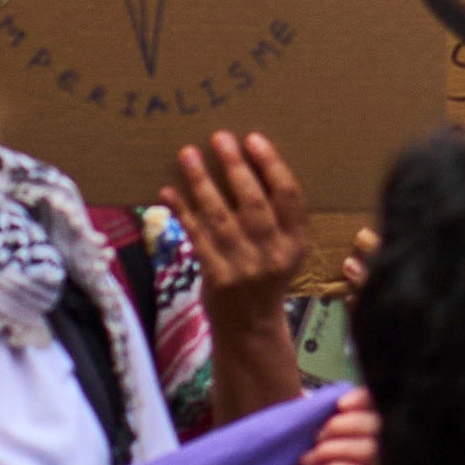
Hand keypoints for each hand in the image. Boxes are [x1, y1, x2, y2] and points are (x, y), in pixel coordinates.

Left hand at [161, 129, 327, 333]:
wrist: (250, 327)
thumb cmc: (265, 277)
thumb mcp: (284, 249)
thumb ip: (274, 216)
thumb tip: (243, 162)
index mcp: (296, 241)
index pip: (289, 196)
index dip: (271, 165)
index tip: (253, 139)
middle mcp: (274, 253)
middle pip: (254, 202)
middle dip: (235, 166)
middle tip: (219, 137)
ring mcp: (245, 266)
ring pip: (221, 216)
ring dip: (201, 182)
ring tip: (188, 154)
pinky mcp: (218, 277)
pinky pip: (197, 237)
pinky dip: (182, 212)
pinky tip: (168, 191)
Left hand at [298, 390, 378, 464]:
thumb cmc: (311, 459)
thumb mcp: (311, 432)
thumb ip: (313, 413)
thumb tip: (303, 397)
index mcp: (366, 423)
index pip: (376, 402)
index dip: (362, 399)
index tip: (339, 405)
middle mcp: (380, 445)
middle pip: (375, 424)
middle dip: (339, 427)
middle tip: (315, 438)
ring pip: (368, 450)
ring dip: (331, 451)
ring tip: (307, 460)